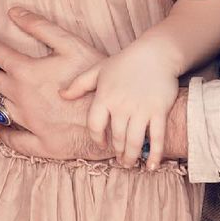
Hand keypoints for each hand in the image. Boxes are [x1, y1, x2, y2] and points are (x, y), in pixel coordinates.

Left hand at [0, 7, 110, 160]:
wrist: (114, 120)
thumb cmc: (95, 79)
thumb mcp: (72, 45)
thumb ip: (41, 27)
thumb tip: (14, 12)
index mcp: (26, 72)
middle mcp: (21, 98)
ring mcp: (29, 123)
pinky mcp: (40, 144)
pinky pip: (12, 139)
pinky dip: (2, 132)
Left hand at [63, 36, 179, 168]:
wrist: (155, 54)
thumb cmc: (125, 62)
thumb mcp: (98, 70)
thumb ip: (78, 84)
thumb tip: (61, 95)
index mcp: (104, 97)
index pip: (94, 125)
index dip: (97, 138)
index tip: (102, 145)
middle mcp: (121, 106)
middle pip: (116, 137)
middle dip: (117, 152)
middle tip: (119, 160)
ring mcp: (141, 109)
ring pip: (134, 141)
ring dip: (131, 156)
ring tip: (129, 163)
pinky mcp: (158, 111)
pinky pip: (157, 138)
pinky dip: (155, 154)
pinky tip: (151, 166)